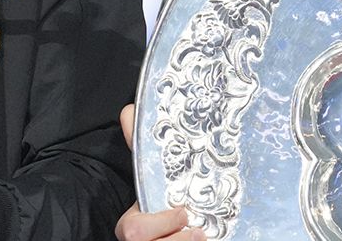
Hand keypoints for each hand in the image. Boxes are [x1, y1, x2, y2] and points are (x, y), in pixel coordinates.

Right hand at [113, 104, 202, 240]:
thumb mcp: (157, 174)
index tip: (183, 211)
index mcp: (136, 224)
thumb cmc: (168, 201)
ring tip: (205, 233)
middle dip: (174, 240)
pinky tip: (212, 239)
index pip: (132, 230)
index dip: (157, 224)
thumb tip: (129, 112)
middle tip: (199, 230)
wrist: (193, 225)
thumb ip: (141, 146)